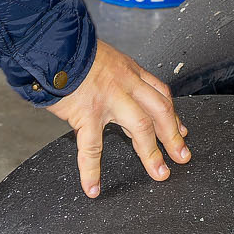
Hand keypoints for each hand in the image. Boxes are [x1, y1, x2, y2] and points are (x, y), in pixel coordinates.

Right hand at [47, 40, 190, 197]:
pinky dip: (91, 171)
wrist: (51, 45)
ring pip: (140, 127)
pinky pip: (91, 148)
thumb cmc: (74, 52)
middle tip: (182, 156)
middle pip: (160, 111)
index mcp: (130, 71)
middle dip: (174, 136)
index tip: (181, 132)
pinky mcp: (86, 113)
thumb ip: (118, 77)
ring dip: (151, 153)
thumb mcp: (106, 59)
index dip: (174, 116)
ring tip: (159, 173)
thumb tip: (124, 94)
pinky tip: (92, 188)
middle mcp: (125, 83)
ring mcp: (108, 99)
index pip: (161, 94)